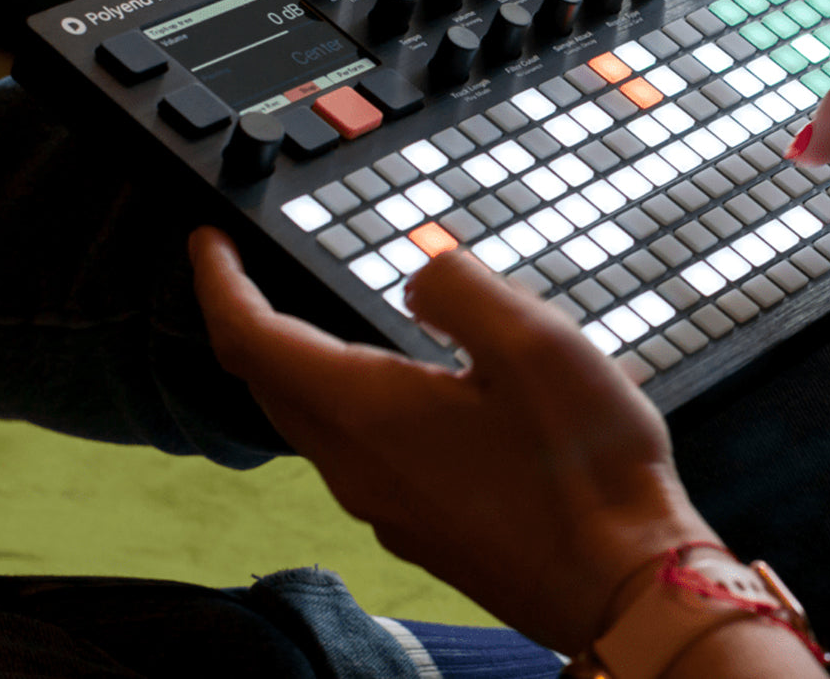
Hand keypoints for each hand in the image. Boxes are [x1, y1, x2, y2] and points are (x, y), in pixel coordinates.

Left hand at [188, 227, 717, 653]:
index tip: (207, 242)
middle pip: (270, 383)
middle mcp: (357, 467)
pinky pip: (358, 453)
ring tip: (320, 318)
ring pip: (313, 421)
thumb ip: (458, 288)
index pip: (250, 339)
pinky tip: (404, 390)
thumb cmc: (586, 473)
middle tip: (248, 271)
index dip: (218, 282)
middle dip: (248, 320)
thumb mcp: (535, 342)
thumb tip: (417, 277)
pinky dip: (350, 404)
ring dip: (300, 363)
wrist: (621, 588)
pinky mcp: (419, 527)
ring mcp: (385, 506)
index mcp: (367, 412)